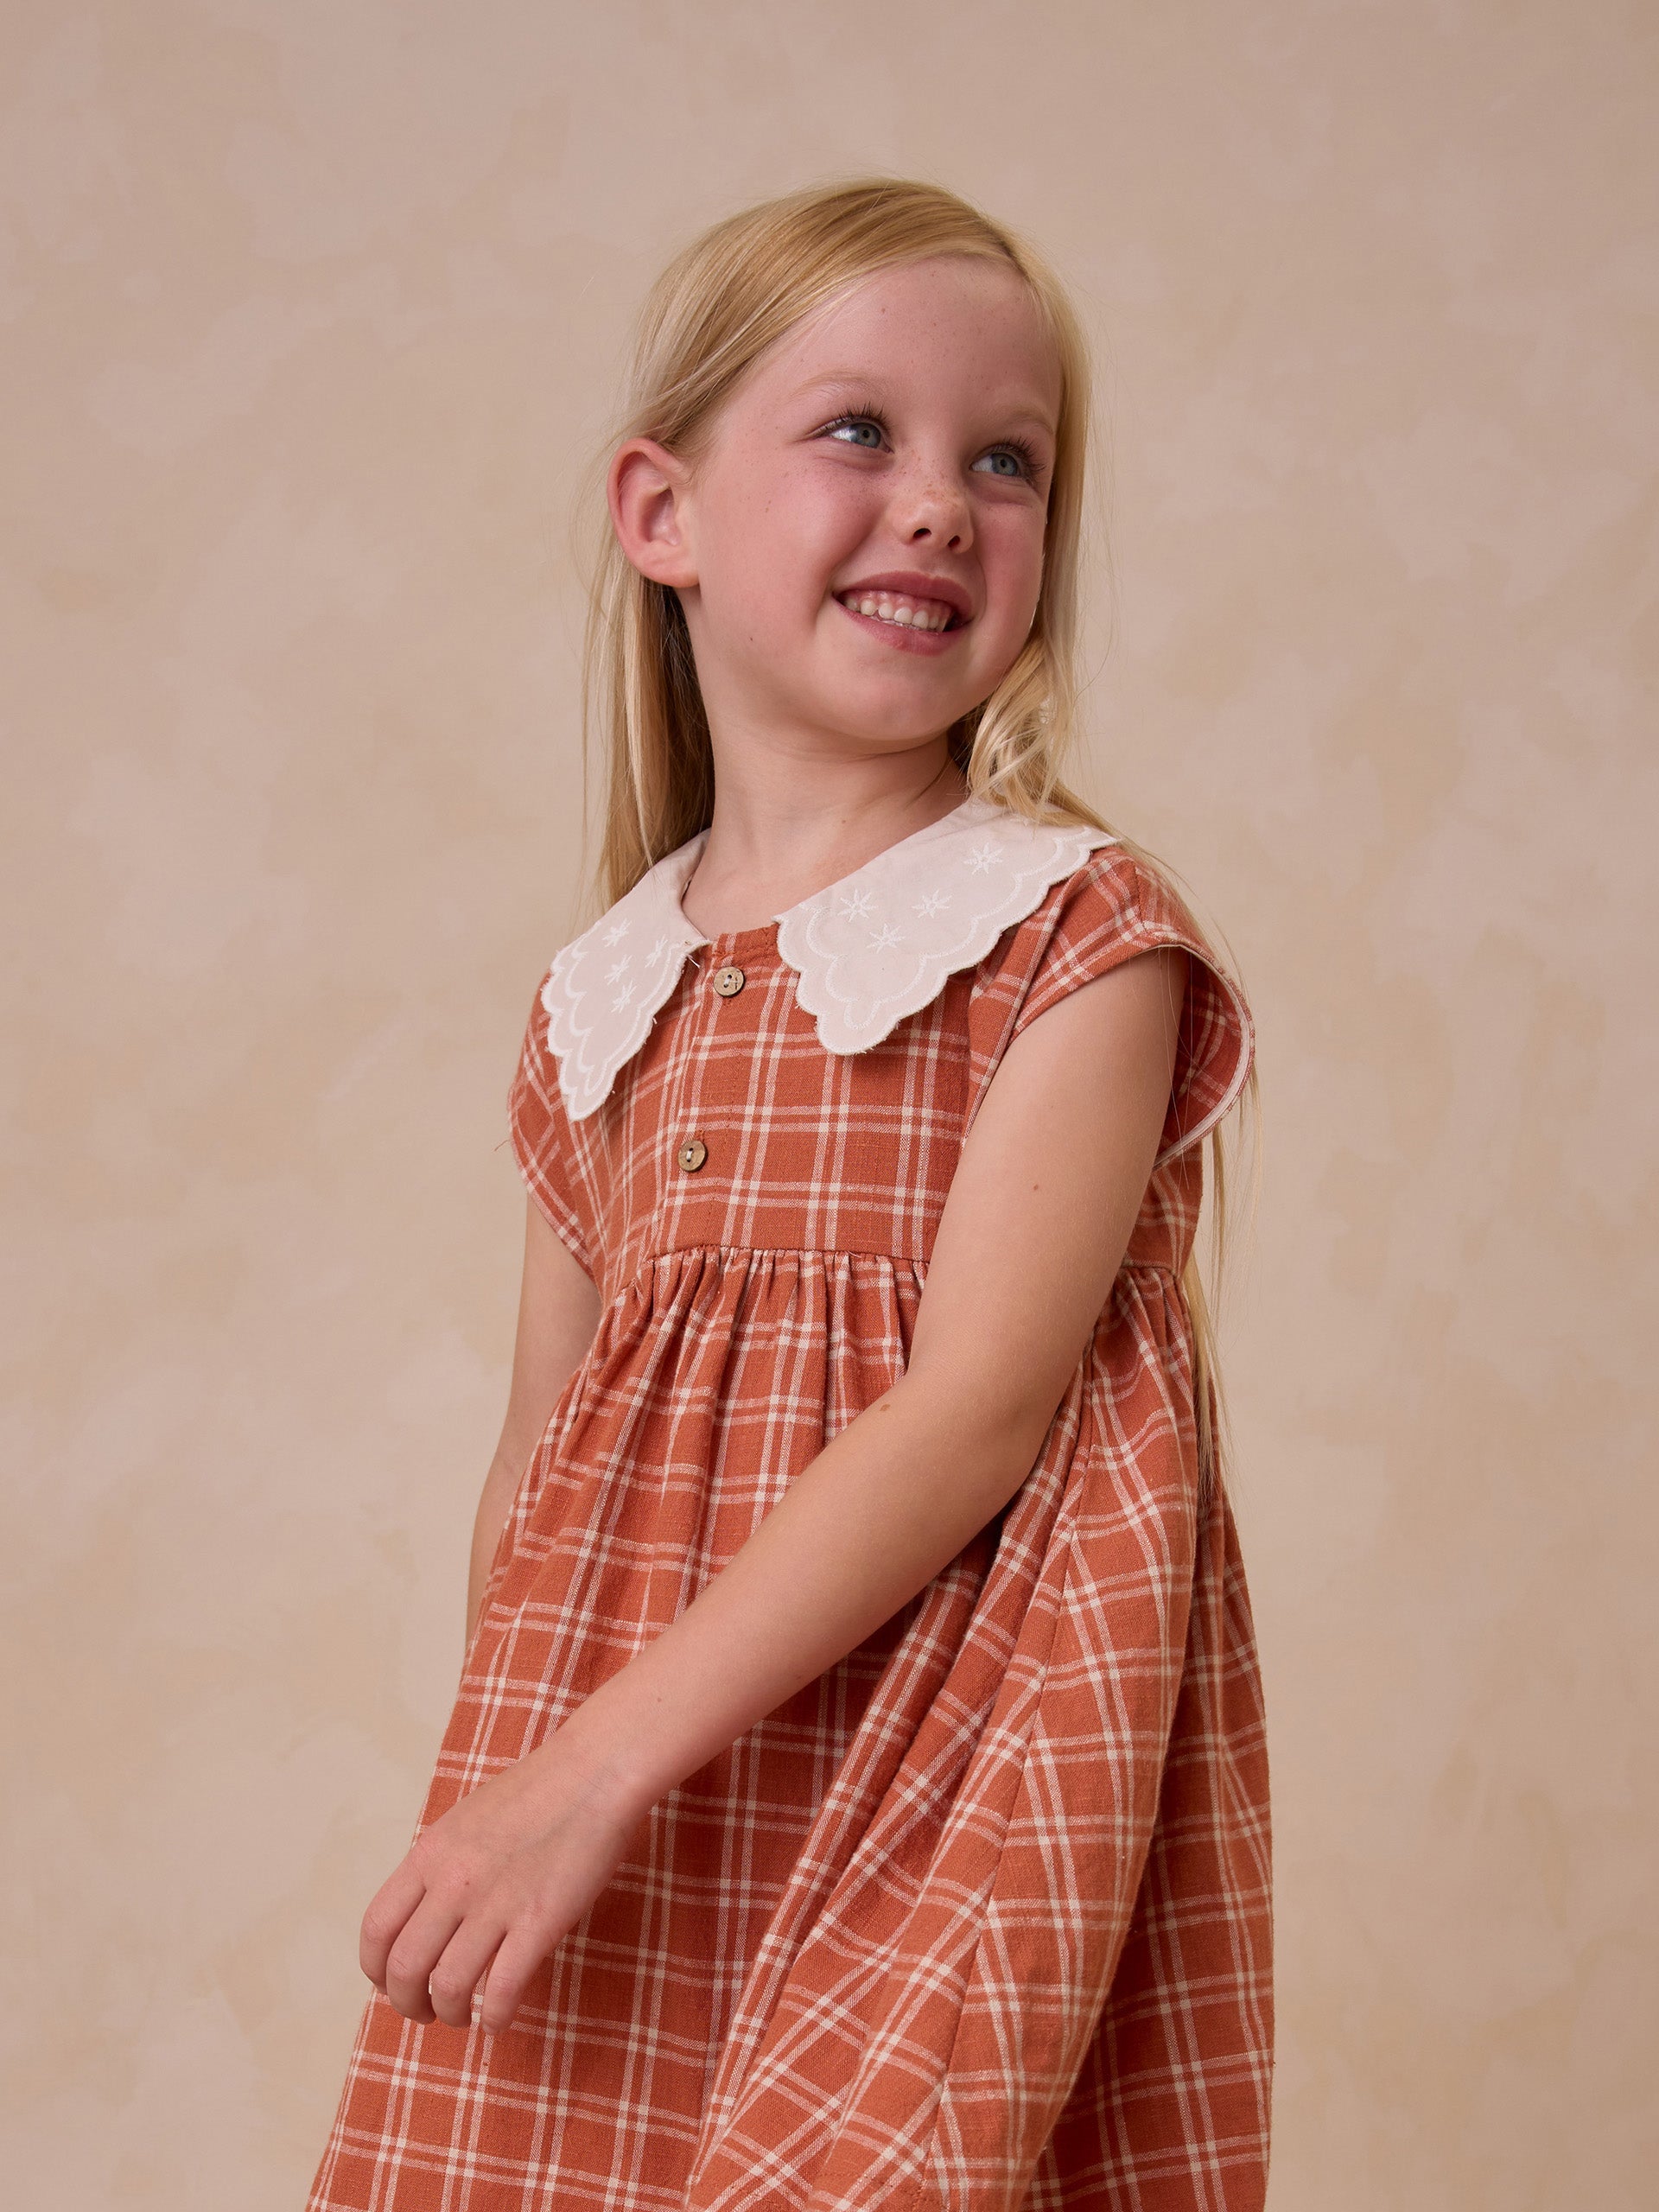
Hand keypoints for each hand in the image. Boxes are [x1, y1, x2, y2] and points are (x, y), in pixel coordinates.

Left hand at [359, 1734, 645, 2033]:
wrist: (595, 1771)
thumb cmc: (539, 1790)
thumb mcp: (467, 1819)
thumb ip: (441, 1864)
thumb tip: (425, 1912)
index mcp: (430, 1853)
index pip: (377, 1929)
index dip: (376, 1970)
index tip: (391, 1984)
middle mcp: (453, 1881)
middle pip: (404, 1968)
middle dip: (408, 2003)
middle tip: (426, 2012)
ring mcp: (495, 1903)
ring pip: (448, 1987)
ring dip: (450, 2014)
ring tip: (464, 2017)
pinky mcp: (539, 1921)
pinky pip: (501, 1990)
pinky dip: (494, 2017)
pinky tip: (500, 2017)